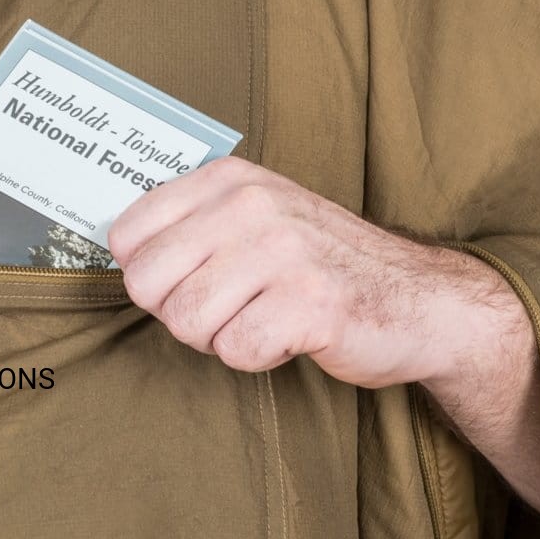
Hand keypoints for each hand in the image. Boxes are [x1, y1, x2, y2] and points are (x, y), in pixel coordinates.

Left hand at [108, 157, 539, 521]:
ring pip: (187, 322)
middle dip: (178, 312)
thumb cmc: (321, 266)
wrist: (422, 300)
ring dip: (220, 337)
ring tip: (263, 318)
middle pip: (146, 285)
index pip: (127, 236)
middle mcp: (253, 205)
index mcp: (228, 180)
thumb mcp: (254, 220)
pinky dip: (257, 357)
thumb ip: (188, 227)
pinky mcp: (311, 303)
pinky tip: (290, 336)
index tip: (191, 279)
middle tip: (229, 309)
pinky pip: (236, 350)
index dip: (150, 276)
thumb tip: (117, 256)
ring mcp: (284, 251)